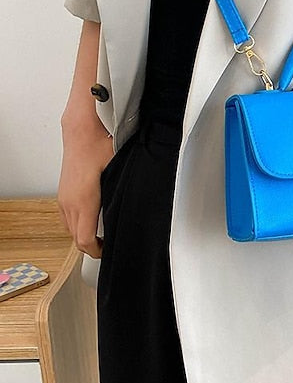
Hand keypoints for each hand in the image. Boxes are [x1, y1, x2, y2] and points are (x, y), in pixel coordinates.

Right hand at [57, 114, 114, 258]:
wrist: (81, 130)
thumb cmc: (100, 145)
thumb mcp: (119, 170)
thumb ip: (125, 191)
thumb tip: (139, 206)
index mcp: (84, 201)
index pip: (84, 240)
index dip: (97, 252)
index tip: (109, 251)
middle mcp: (69, 202)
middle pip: (75, 238)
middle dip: (91, 245)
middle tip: (110, 244)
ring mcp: (63, 197)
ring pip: (69, 228)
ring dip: (83, 234)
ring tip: (102, 232)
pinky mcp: (62, 192)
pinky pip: (66, 216)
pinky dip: (77, 223)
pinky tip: (92, 216)